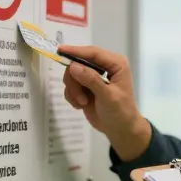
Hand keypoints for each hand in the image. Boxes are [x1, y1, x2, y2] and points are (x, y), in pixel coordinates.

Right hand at [60, 45, 150, 160]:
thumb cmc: (120, 112)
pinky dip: (73, 96)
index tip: (59, 50)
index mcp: (115, 63)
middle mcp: (104, 66)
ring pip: (72, 75)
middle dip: (74, 80)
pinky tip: (81, 105)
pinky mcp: (85, 86)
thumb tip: (73, 66)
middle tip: (79, 97)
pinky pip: (70, 85)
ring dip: (74, 91)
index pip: (93, 53)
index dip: (76, 51)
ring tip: (83, 103)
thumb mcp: (108, 96)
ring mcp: (93, 76)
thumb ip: (91, 80)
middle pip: (78, 63)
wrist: (120, 129)